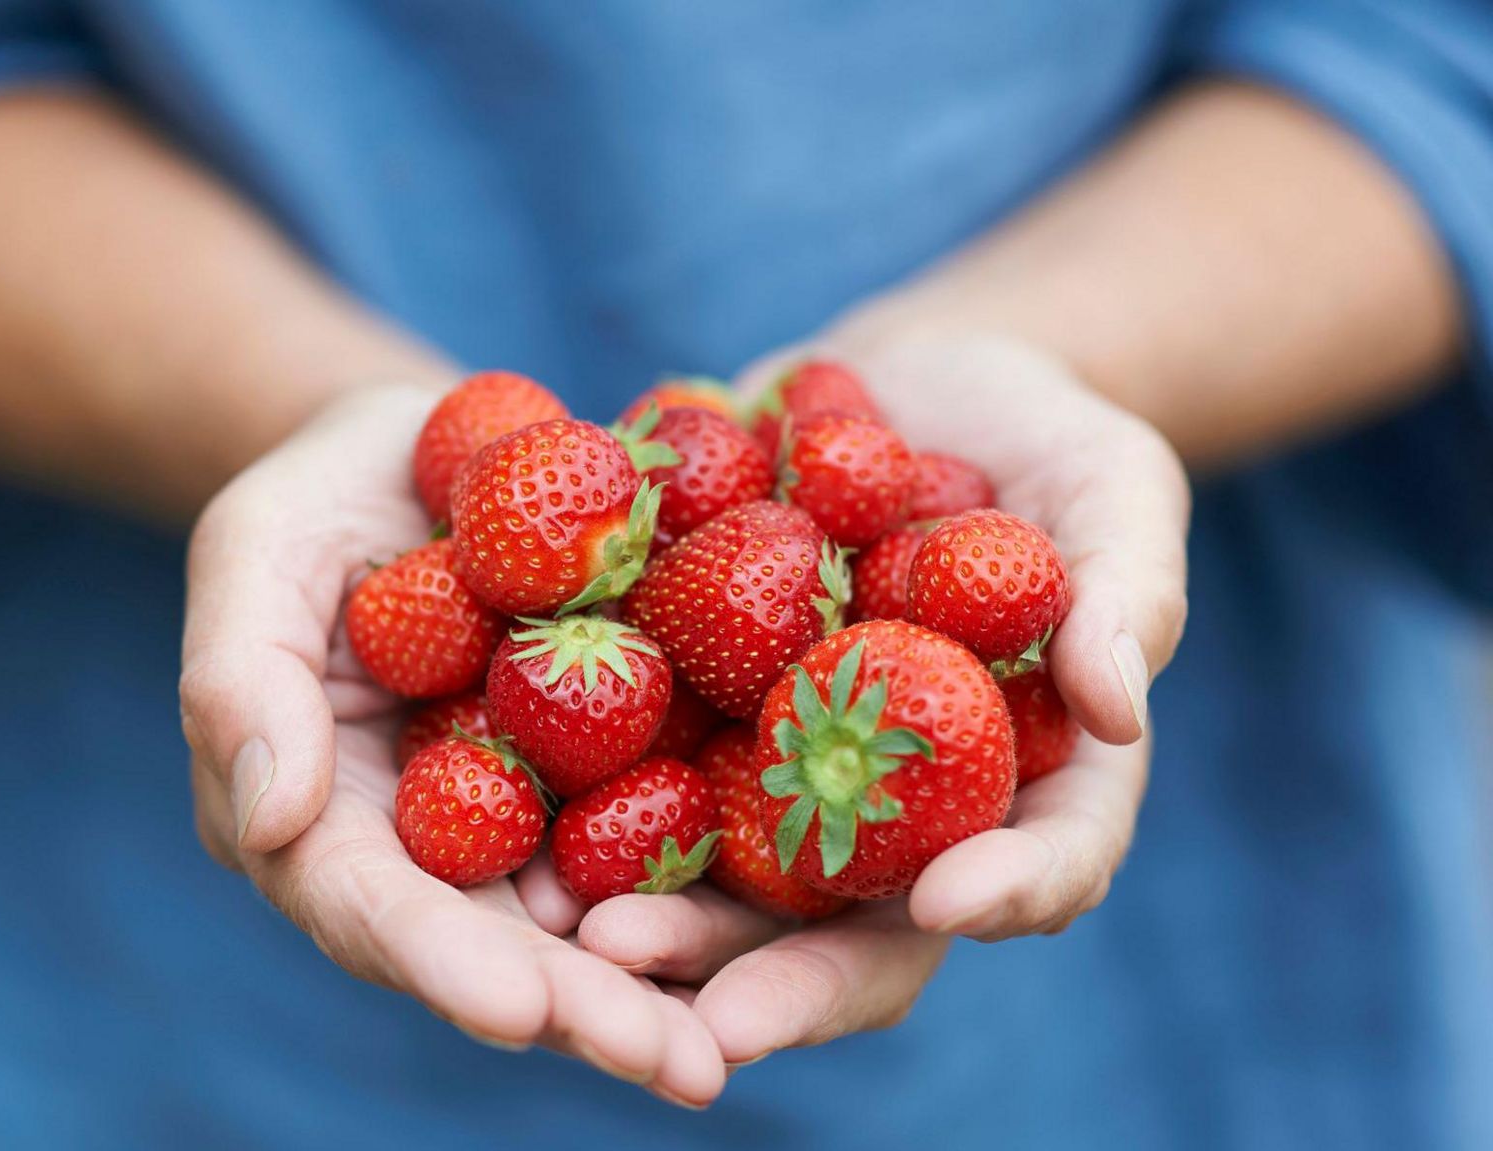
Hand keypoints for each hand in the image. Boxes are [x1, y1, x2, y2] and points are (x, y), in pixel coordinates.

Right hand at [179, 385, 728, 1106]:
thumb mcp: (254, 554)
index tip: (517, 1007)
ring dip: (668, 987)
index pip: (373, 907)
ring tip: (737, 1045)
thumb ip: (240, 680)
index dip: (443, 960)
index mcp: (327, 821)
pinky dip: (725, 886)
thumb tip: (266, 821)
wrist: (431, 450)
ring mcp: (536, 820)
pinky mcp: (622, 772)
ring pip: (599, 922)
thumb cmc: (317, 498)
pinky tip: (806, 927)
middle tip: (676, 1067)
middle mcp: (437, 849)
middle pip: (504, 947)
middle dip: (583, 1012)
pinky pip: (674, 834)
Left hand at [578, 330, 1189, 1064]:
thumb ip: (1130, 592)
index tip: (950, 902)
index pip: (1037, 864)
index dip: (1006, 893)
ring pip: (729, 879)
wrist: (902, 383)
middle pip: (853, 920)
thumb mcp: (1114, 488)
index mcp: (1019, 781)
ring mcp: (785, 768)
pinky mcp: (693, 710)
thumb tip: (1119, 709)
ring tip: (588, 938)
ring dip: (665, 924)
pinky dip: (581, 807)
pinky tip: (512, 820)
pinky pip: (637, 774)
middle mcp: (894, 807)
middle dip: (783, 973)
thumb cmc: (1046, 437)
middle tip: (711, 1016)